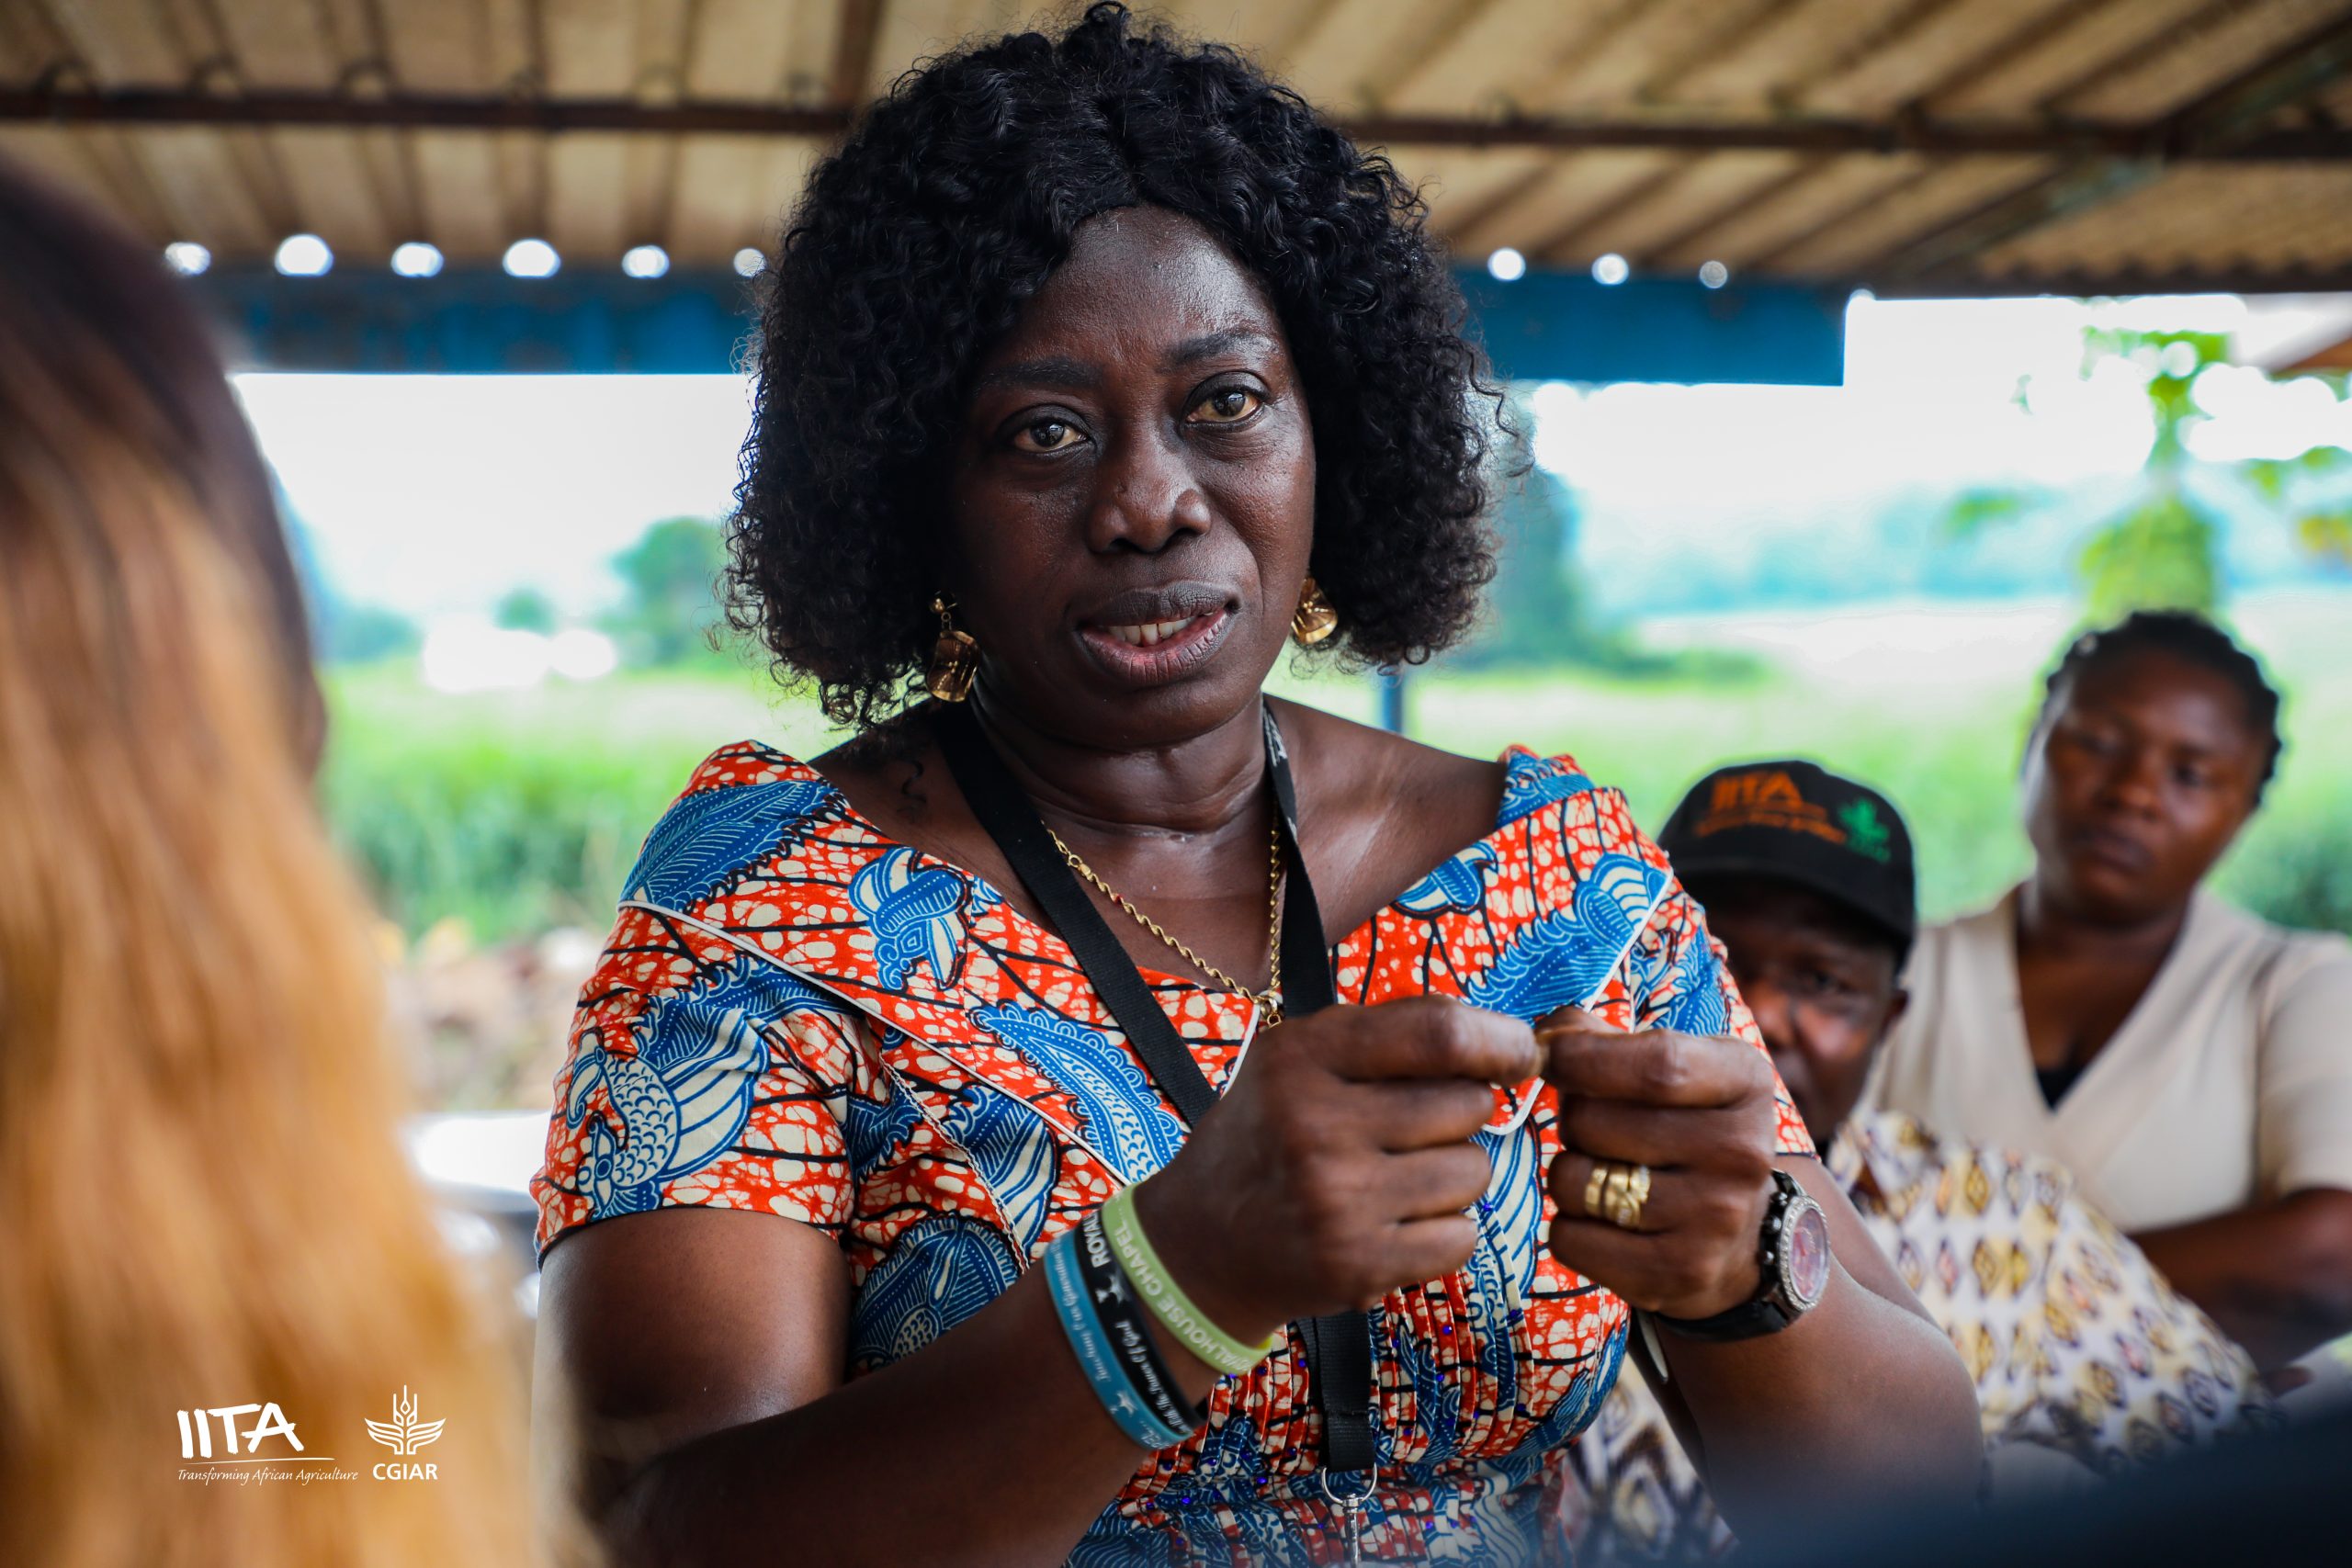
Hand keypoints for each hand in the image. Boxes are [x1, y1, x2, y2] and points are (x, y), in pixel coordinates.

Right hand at [1131, 995, 1540, 1348]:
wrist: (1200, 1244)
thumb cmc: (1269, 1135)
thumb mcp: (1297, 1059)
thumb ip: (1388, 1034)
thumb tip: (1504, 1035)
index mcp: (1303, 1055)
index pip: (1439, 1033)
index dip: (1501, 1041)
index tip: (1522, 1054)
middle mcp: (1316, 1123)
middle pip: (1468, 1105)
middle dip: (1460, 1115)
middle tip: (1413, 1131)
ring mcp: (1338, 1199)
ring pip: (1473, 1171)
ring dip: (1453, 1175)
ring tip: (1397, 1180)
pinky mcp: (1357, 1264)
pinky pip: (1462, 1236)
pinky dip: (1445, 1232)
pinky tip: (1396, 1225)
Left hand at [1539, 1006, 1778, 1319]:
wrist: (1740, 1236)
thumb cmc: (1682, 1127)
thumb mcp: (1672, 1065)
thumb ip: (1599, 1039)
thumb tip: (1534, 1042)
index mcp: (1745, 1081)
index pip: (1656, 1063)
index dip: (1580, 1055)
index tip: (1546, 1055)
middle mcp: (1742, 1151)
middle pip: (1594, 1121)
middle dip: (1569, 1118)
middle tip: (1595, 1129)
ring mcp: (1716, 1219)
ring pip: (1575, 1181)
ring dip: (1567, 1174)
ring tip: (1606, 1175)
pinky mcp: (1681, 1273)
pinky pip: (1570, 1239)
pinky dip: (1569, 1228)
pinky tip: (1607, 1222)